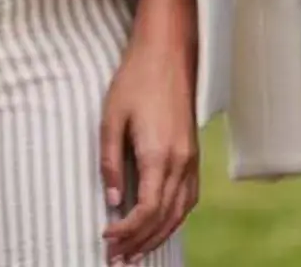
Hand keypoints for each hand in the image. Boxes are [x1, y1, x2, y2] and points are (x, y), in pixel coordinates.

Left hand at [100, 49, 198, 261]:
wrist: (168, 54)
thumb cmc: (135, 81)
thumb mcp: (111, 118)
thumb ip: (110, 161)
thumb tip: (113, 201)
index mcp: (159, 155)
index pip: (146, 210)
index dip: (127, 232)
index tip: (107, 239)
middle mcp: (180, 163)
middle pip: (164, 219)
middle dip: (140, 244)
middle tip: (117, 260)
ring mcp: (191, 160)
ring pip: (180, 214)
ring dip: (158, 237)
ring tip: (136, 253)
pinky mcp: (193, 155)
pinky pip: (188, 199)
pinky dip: (174, 220)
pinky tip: (160, 227)